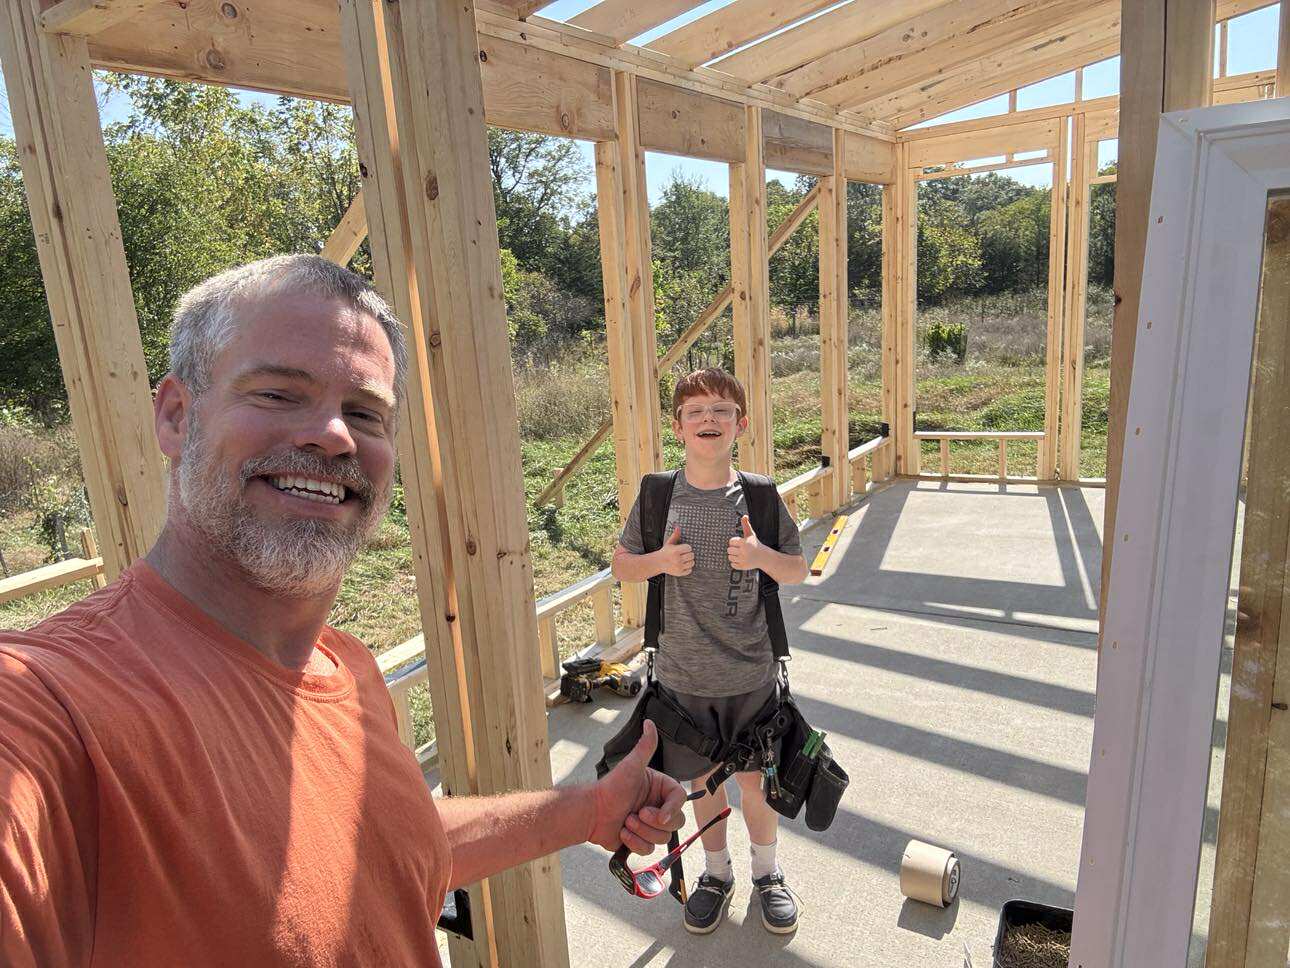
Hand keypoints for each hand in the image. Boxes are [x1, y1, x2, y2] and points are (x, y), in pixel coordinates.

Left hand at [588, 721, 686, 854]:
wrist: (592, 812)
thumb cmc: (611, 787)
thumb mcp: (631, 766)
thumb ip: (645, 746)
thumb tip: (649, 723)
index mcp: (660, 789)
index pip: (680, 800)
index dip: (673, 809)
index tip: (661, 815)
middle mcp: (658, 807)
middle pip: (676, 823)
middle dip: (653, 822)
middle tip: (637, 814)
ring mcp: (650, 825)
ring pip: (663, 838)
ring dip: (642, 831)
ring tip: (626, 821)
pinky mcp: (641, 840)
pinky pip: (649, 849)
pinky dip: (635, 843)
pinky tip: (623, 832)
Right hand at [657, 525, 693, 576]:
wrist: (658, 563)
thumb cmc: (665, 552)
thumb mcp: (669, 543)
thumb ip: (675, 535)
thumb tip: (678, 527)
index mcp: (675, 551)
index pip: (689, 548)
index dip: (686, 548)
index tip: (683, 549)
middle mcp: (677, 559)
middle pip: (692, 555)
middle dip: (688, 554)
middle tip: (683, 554)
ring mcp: (679, 567)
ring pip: (692, 563)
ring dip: (689, 561)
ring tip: (683, 559)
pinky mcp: (679, 573)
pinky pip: (690, 570)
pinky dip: (688, 568)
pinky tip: (683, 565)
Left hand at [727, 514, 764, 570]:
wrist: (763, 557)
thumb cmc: (755, 544)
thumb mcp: (751, 534)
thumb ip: (746, 525)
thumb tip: (744, 516)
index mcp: (744, 543)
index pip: (731, 542)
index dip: (735, 542)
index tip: (740, 543)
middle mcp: (743, 551)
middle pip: (729, 550)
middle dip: (733, 549)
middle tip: (740, 549)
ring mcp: (743, 560)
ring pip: (730, 557)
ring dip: (734, 556)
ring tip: (740, 554)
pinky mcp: (743, 566)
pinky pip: (732, 564)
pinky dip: (735, 563)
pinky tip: (741, 560)